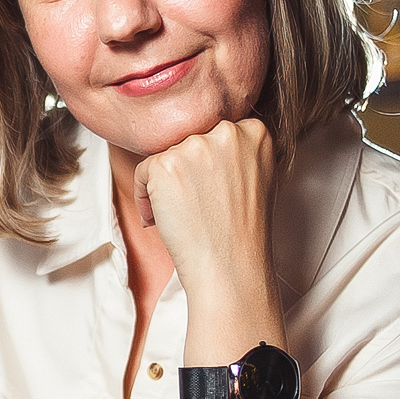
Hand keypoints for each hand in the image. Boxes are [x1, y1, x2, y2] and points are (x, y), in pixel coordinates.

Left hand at [133, 118, 276, 310]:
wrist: (230, 267)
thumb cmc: (242, 231)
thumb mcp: (257, 177)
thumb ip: (238, 151)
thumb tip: (207, 141)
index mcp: (255, 131)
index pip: (216, 132)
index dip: (209, 164)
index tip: (214, 191)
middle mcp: (227, 132)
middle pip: (190, 141)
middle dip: (187, 171)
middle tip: (198, 204)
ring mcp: (195, 146)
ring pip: (166, 155)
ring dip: (166, 184)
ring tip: (184, 214)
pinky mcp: (165, 164)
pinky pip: (143, 172)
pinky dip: (145, 197)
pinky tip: (164, 219)